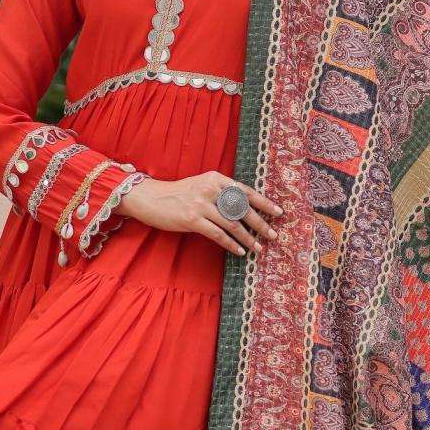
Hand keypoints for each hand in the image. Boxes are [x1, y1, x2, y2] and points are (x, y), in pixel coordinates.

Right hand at [120, 171, 283, 255]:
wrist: (151, 198)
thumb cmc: (178, 195)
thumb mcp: (201, 186)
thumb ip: (221, 193)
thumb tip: (244, 209)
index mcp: (216, 178)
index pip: (245, 191)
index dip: (264, 203)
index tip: (278, 213)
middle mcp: (211, 188)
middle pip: (242, 208)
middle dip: (260, 223)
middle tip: (273, 234)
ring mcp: (201, 204)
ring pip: (232, 224)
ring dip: (248, 237)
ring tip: (259, 247)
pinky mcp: (192, 219)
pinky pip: (218, 234)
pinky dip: (231, 244)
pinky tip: (240, 251)